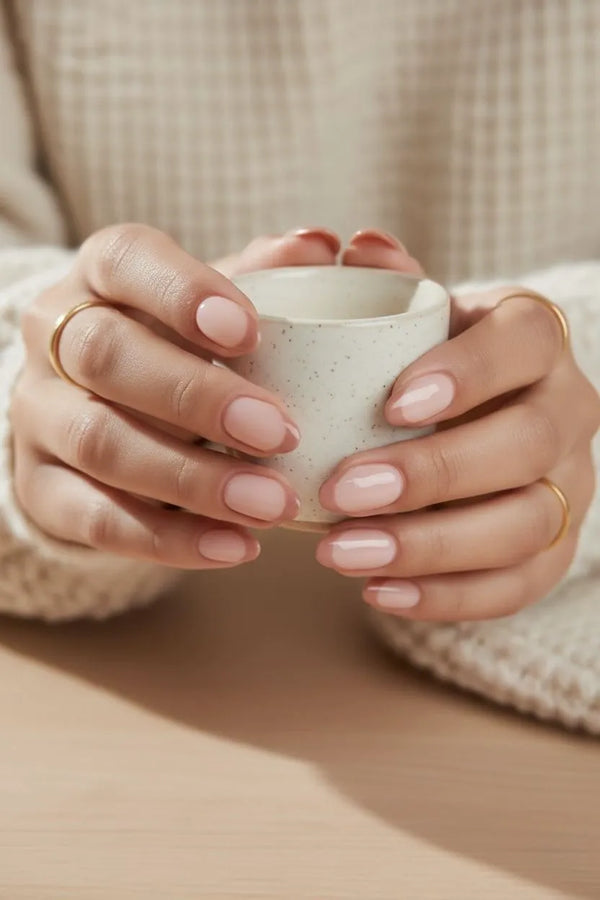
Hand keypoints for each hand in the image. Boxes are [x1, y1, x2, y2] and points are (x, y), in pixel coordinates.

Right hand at [12, 223, 339, 566]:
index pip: (125, 262)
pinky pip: (93, 519)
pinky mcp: (40, 486)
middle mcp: (54, 338)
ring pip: (100, 443)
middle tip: (281, 433)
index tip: (251, 332)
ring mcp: (39, 414)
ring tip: (273, 503)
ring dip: (193, 478)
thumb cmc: (173, 346)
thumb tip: (320, 246)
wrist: (96, 408)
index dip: (182, 294)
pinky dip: (169, 538)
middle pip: (107, 356)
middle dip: (197, 397)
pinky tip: (236, 545)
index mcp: (100, 277)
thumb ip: (263, 277)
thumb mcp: (211, 305)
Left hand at [316, 230, 599, 619]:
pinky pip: (517, 586)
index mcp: (535, 340)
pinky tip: (377, 592)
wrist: (471, 420)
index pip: (522, 344)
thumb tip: (356, 246)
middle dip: (432, 474)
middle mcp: (569, 411)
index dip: (466, 374)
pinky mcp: (554, 549)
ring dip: (429, 547)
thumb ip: (385, 286)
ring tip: (340, 552)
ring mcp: (571, 485)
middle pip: (525, 446)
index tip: (390, 404)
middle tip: (342, 490)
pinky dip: (448, 597)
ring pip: (524, 525)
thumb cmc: (428, 363)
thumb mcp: (411, 318)